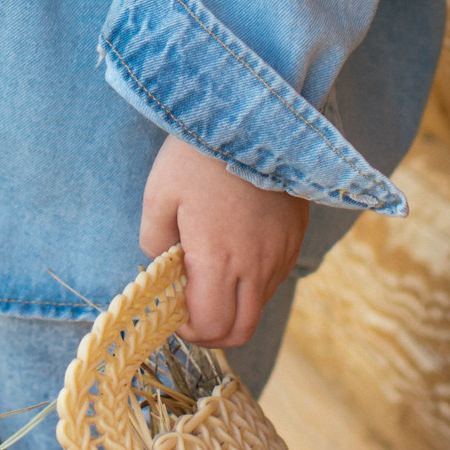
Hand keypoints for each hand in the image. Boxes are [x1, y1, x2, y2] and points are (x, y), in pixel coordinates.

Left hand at [140, 135, 308, 350]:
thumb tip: (162, 266)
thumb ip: (154, 243)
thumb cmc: (196, 155)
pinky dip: (252, 281)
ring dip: (233, 304)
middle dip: (213, 332)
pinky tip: (235, 252)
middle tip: (192, 310)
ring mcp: (281, 251)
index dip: (189, 331)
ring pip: (259, 305)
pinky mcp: (295, 236)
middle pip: (241, 331)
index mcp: (218, 259)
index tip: (174, 312)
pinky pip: (275, 277)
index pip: (211, 326)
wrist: (249, 117)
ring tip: (211, 273)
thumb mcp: (158, 196)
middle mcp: (256, 264)